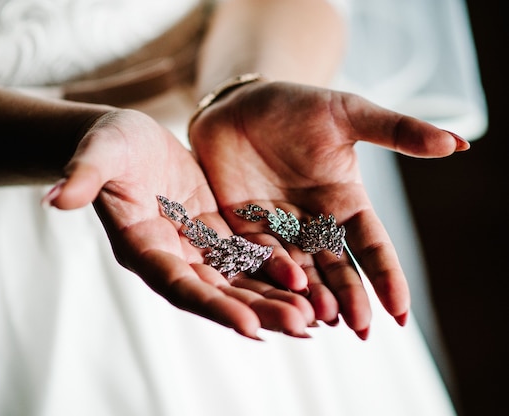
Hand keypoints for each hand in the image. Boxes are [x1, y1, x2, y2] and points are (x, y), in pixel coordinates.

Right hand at [43, 108, 315, 338]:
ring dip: (273, 301)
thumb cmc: (109, 143)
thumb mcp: (99, 153)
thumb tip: (54, 199)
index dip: (213, 306)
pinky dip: (274, 272)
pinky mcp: (213, 232)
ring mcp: (193, 247)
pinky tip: (307, 284)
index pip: (178, 285)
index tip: (250, 327)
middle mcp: (170, 256)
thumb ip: (83, 176)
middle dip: (258, 311)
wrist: (127, 138)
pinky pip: (247, 257)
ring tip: (314, 319)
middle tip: (302, 329)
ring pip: (237, 282)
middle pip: (216, 293)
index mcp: (141, 246)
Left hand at [189, 80, 468, 337]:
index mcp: (345, 202)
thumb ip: (397, 132)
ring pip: (301, 270)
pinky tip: (288, 288)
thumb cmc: (298, 106)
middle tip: (362, 329)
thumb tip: (459, 144)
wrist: (241, 103)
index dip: (386, 276)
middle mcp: (314, 223)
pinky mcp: (244, 226)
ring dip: (314, 295)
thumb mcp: (350, 115)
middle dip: (351, 298)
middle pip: (338, 267)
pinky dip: (273, 271)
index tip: (401, 310)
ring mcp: (279, 228)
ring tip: (326, 319)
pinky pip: (259, 253)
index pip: (372, 246)